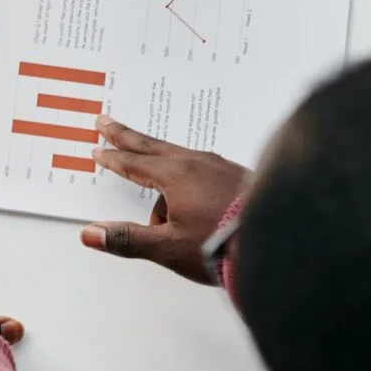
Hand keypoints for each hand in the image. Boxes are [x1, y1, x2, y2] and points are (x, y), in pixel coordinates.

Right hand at [80, 118, 248, 283]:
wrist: (280, 240)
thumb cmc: (224, 245)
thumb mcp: (168, 247)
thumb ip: (127, 239)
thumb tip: (90, 234)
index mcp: (176, 176)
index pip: (133, 163)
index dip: (113, 158)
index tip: (99, 150)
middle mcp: (197, 164)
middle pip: (152, 146)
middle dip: (127, 136)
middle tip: (107, 123)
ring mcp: (221, 167)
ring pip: (180, 161)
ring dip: (161, 168)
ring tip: (162, 211)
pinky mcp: (239, 176)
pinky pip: (203, 170)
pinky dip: (188, 176)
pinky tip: (194, 198)